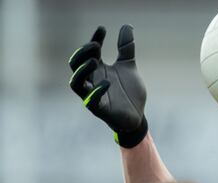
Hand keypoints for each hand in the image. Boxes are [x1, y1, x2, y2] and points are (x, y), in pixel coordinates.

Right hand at [68, 25, 147, 147]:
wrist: (137, 116)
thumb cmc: (128, 92)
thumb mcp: (129, 67)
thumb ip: (126, 49)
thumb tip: (127, 26)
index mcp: (97, 70)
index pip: (89, 52)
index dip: (93, 39)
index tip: (102, 29)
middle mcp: (91, 81)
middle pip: (75, 65)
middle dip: (82, 53)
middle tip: (95, 45)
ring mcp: (92, 95)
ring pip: (76, 82)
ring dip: (82, 70)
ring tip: (95, 60)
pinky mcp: (99, 109)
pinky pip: (91, 101)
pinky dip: (96, 91)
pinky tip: (108, 83)